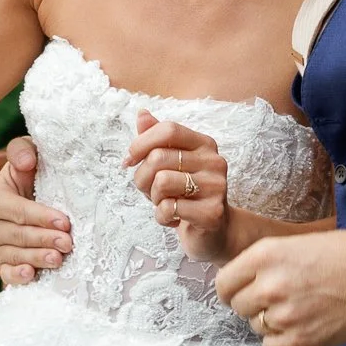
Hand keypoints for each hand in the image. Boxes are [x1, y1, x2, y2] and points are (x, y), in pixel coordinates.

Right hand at [0, 138, 69, 287]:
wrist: (42, 197)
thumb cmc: (37, 174)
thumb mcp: (30, 155)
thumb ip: (23, 150)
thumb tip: (26, 161)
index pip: (16, 211)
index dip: (40, 216)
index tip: (64, 221)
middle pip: (16, 236)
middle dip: (43, 239)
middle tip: (67, 243)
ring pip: (13, 256)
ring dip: (36, 258)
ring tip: (58, 259)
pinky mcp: (5, 265)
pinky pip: (6, 274)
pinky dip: (16, 276)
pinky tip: (31, 275)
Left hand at [127, 113, 230, 260]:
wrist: (213, 231)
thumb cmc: (186, 194)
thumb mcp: (170, 164)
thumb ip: (157, 138)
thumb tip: (142, 114)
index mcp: (204, 144)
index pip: (168, 130)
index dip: (141, 143)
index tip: (129, 161)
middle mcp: (214, 161)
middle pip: (158, 157)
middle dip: (142, 178)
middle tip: (150, 191)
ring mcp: (216, 187)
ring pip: (161, 182)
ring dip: (154, 198)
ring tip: (166, 203)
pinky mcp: (212, 212)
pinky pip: (169, 208)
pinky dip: (162, 217)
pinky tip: (175, 218)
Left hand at [215, 228, 345, 345]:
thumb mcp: (297, 243)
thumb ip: (265, 262)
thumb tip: (242, 282)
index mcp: (266, 255)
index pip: (223, 283)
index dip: (231, 289)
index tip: (240, 292)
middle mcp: (271, 285)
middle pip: (238, 307)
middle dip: (253, 304)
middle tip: (276, 299)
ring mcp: (286, 315)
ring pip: (256, 327)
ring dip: (270, 321)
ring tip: (297, 309)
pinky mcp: (303, 340)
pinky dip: (281, 340)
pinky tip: (299, 327)